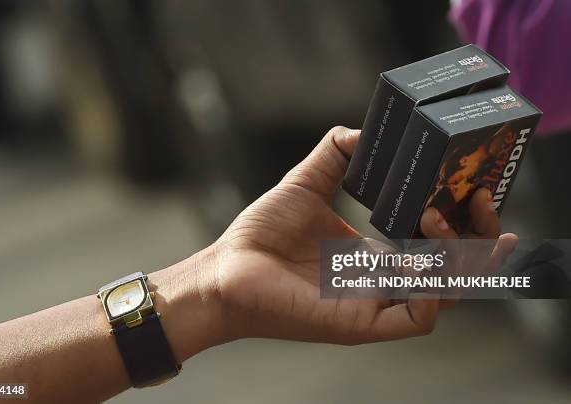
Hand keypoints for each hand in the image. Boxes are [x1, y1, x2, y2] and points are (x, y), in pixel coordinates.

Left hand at [152, 127, 517, 360]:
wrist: (226, 268)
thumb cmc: (262, 233)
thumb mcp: (307, 183)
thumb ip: (336, 154)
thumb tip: (362, 131)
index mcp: (375, 255)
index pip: (437, 245)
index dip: (465, 222)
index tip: (477, 189)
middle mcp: (382, 281)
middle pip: (454, 271)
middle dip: (479, 239)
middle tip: (484, 203)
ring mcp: (375, 304)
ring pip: (445, 295)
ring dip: (458, 258)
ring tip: (442, 218)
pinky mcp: (361, 323)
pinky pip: (417, 318)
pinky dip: (432, 291)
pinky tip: (421, 255)